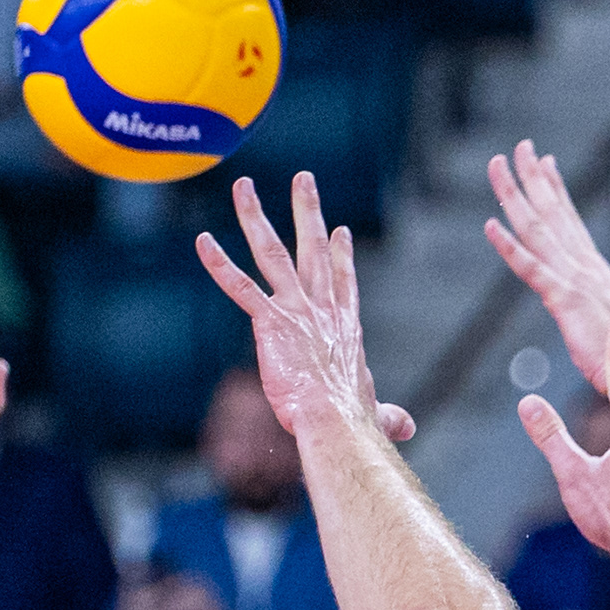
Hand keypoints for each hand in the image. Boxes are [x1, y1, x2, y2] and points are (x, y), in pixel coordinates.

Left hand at [194, 173, 397, 453]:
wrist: (336, 420)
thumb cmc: (354, 421)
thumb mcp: (377, 414)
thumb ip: (389, 416)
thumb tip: (408, 430)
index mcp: (345, 327)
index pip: (344, 282)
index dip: (340, 255)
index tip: (339, 230)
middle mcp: (322, 309)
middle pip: (313, 249)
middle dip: (308, 210)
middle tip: (304, 179)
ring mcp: (296, 310)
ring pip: (273, 251)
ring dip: (255, 216)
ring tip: (244, 185)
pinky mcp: (270, 321)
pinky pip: (239, 286)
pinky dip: (219, 264)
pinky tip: (202, 241)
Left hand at [484, 141, 609, 412]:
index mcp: (596, 271)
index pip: (571, 222)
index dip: (555, 190)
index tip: (543, 161)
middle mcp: (585, 267)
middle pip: (553, 213)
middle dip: (533, 178)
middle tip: (518, 147)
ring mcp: (574, 281)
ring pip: (538, 229)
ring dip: (515, 195)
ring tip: (498, 164)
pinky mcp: (565, 301)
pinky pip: (532, 269)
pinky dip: (509, 247)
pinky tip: (489, 226)